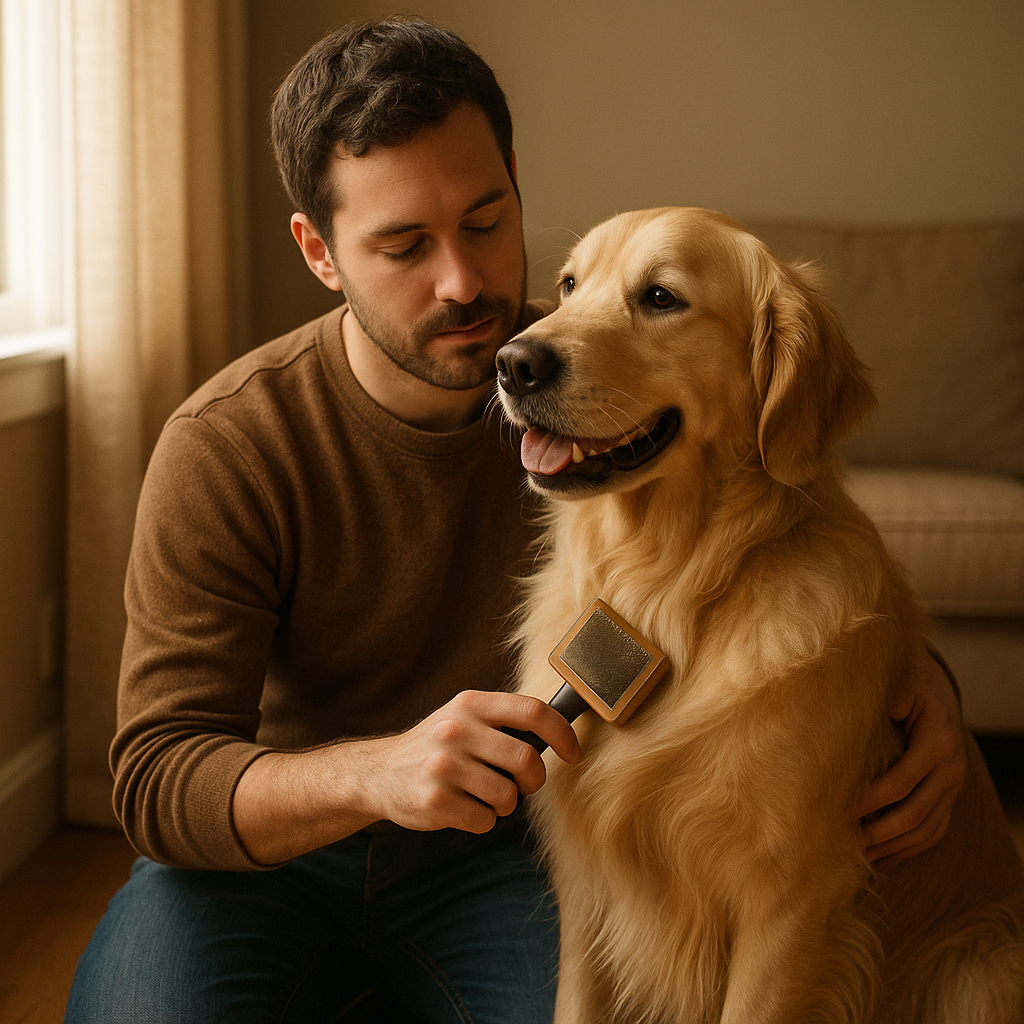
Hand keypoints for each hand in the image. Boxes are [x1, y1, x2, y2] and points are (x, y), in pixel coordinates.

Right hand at [362, 689, 580, 833]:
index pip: (533, 710)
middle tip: (522, 786)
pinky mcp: (434, 800)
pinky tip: (463, 809)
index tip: (573, 754)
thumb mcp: (463, 718)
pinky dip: (482, 821)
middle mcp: (456, 729)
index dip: (562, 733)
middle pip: (527, 759)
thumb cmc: (436, 746)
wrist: (379, 773)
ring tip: (485, 798)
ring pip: (507, 795)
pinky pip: (484, 820)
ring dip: (505, 805)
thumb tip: (559, 733)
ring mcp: (443, 765)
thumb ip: (503, 721)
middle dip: (533, 780)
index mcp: (471, 704)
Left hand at [857, 650, 965, 864]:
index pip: (901, 782)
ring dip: (892, 846)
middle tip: (845, 842)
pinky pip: (935, 830)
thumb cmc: (910, 686)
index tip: (839, 810)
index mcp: (938, 742)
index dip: (869, 800)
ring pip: (926, 829)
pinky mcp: (950, 797)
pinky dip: (910, 848)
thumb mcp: (901, 683)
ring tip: (859, 855)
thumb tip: (867, 706)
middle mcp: (951, 769)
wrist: (939, 692)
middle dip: (878, 831)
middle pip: (914, 813)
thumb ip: (888, 695)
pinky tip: (883, 856)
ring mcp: (954, 787)